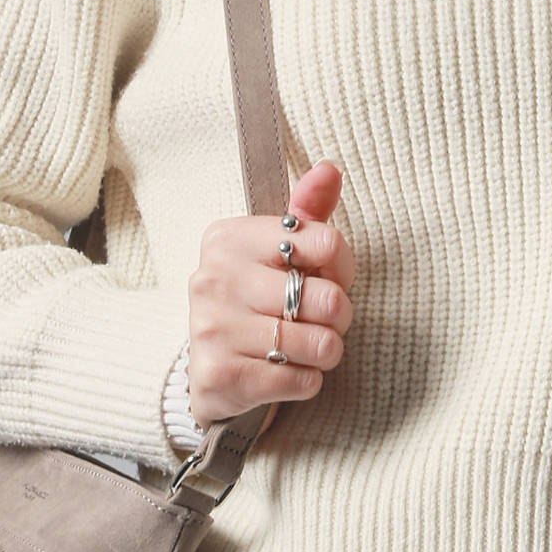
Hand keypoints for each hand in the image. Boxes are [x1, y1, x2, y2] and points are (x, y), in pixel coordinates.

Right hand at [187, 160, 355, 435]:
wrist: (209, 370)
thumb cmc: (254, 300)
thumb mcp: (276, 251)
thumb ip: (305, 211)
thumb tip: (330, 170)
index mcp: (228, 238)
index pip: (326, 242)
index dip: (342, 266)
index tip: (328, 276)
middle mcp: (213, 279)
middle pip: (327, 298)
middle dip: (339, 316)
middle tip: (323, 320)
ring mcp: (213, 329)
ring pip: (318, 344)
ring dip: (327, 351)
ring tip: (309, 348)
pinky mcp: (220, 377)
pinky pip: (300, 381)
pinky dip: (308, 381)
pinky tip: (288, 372)